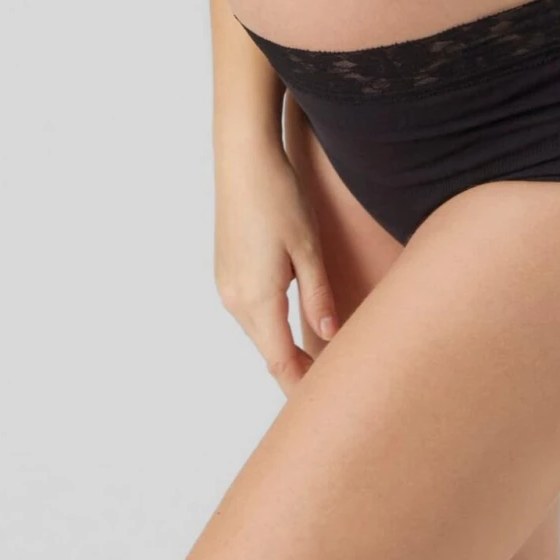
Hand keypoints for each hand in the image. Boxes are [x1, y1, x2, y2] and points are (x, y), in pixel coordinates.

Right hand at [213, 134, 340, 393]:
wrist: (243, 156)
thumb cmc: (278, 196)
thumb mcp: (308, 247)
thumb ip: (318, 296)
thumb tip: (330, 335)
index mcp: (256, 300)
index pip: (280, 361)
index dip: (303, 384)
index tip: (326, 403)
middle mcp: (234, 299)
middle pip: (268, 350)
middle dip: (296, 370)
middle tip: (333, 383)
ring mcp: (226, 284)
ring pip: (259, 331)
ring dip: (284, 346)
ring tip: (319, 356)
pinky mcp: (226, 268)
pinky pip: (251, 309)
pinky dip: (272, 323)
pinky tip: (294, 319)